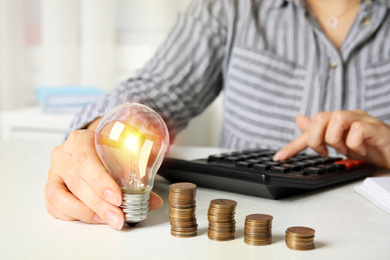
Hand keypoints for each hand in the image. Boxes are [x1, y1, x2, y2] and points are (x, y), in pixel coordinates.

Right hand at [45, 128, 163, 229]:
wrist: (92, 145)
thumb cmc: (107, 148)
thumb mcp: (124, 151)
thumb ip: (139, 172)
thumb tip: (154, 201)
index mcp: (80, 140)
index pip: (86, 160)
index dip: (100, 181)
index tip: (117, 197)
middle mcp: (63, 156)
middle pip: (77, 182)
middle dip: (99, 203)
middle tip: (118, 216)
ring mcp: (54, 174)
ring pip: (61, 197)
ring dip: (87, 212)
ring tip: (108, 219)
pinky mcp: (51, 190)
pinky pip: (56, 207)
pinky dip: (76, 215)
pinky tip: (95, 218)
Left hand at [273, 110, 389, 168]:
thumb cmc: (370, 148)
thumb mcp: (340, 144)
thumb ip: (320, 134)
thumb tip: (300, 120)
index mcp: (337, 121)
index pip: (309, 128)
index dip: (293, 145)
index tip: (278, 158)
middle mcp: (349, 117)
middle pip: (320, 117)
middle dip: (317, 139)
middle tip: (325, 153)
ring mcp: (363, 120)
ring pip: (336, 119)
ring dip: (336, 140)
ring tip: (347, 151)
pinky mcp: (376, 128)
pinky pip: (357, 130)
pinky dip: (355, 145)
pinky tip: (362, 151)